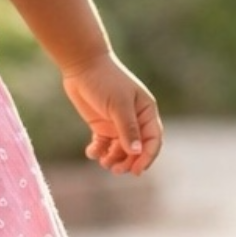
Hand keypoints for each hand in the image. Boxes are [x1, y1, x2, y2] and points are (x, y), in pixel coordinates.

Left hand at [61, 53, 162, 176]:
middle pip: (137, 149)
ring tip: (103, 162)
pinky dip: (99, 151)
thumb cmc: (105, 81)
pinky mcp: (101, 124)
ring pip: (120, 149)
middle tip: (116, 170)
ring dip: (114, 159)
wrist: (82, 65)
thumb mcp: (119, 105)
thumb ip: (128, 129)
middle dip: (128, 162)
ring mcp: (117, 123)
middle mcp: (135, 120)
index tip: (136, 171)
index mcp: (146, 112)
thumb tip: (137, 152)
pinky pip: (104, 144)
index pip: (153, 140)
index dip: (147, 157)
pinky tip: (91, 152)